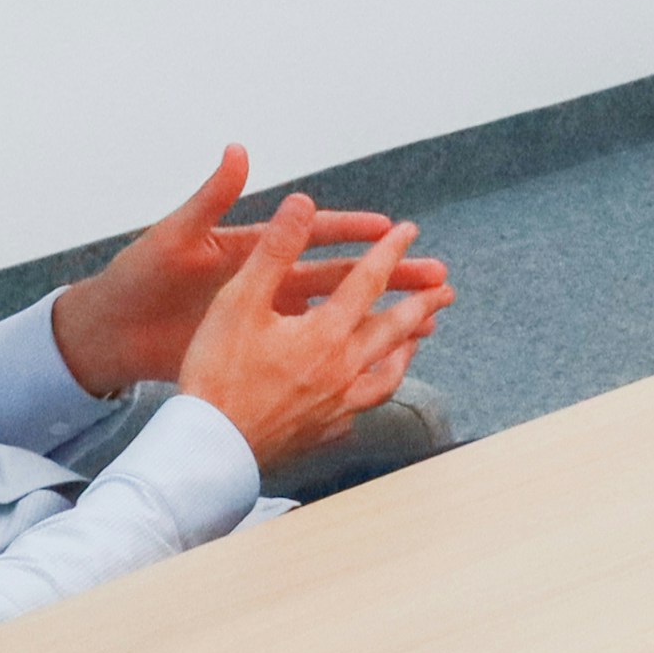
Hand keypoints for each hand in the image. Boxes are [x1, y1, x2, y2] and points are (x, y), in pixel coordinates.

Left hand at [51, 147, 450, 396]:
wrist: (107, 335)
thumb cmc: (134, 279)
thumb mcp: (172, 237)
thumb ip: (208, 199)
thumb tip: (236, 151)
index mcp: (250, 248)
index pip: (311, 234)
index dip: (351, 230)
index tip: (392, 228)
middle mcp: (266, 280)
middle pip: (338, 275)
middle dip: (388, 274)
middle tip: (435, 275)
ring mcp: (263, 317)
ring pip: (334, 315)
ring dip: (379, 316)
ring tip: (429, 323)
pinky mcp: (253, 348)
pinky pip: (309, 350)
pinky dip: (345, 354)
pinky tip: (378, 361)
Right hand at [169, 194, 438, 473]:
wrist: (209, 448)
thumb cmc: (216, 373)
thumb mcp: (239, 302)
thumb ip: (274, 250)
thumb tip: (301, 203)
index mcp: (326, 333)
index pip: (368, 282)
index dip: (390, 252)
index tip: (409, 231)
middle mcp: (342, 370)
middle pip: (393, 329)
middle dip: (420, 303)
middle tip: (443, 287)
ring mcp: (337, 406)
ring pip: (386, 375)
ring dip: (406, 351)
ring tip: (417, 339)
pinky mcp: (323, 432)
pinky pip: (361, 410)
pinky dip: (372, 393)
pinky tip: (367, 391)